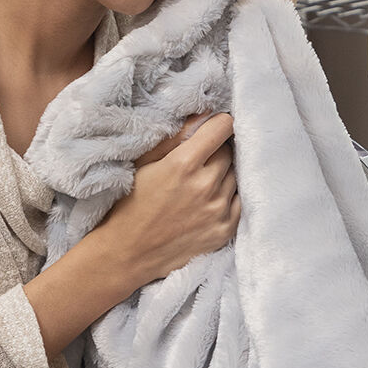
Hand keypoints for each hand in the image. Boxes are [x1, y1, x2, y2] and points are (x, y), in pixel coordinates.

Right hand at [93, 112, 238, 291]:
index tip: (212, 129)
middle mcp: (206, 186)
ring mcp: (218, 210)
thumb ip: (176, 136)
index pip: (223, 127)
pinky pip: (239, 201)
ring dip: (223, 175)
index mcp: (184, 164)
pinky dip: (227, 197)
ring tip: (199, 184)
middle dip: (217, 151)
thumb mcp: (144, 162)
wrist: (127, 253)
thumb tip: (204, 114)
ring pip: (235, 176)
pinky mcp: (225, 230)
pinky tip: (206, 202)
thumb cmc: (130, 204)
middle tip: (198, 161)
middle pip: (229, 151)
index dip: (218, 124)